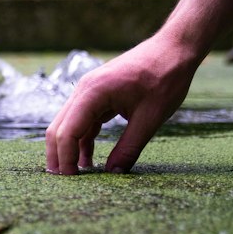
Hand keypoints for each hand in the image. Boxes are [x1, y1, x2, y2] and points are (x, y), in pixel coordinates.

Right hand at [45, 35, 201, 173]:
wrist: (174, 49)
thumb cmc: (165, 77)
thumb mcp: (150, 118)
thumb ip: (129, 148)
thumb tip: (114, 175)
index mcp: (94, 92)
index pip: (67, 133)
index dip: (66, 160)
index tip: (74, 182)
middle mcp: (84, 90)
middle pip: (58, 129)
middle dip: (59, 158)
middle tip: (67, 184)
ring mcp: (89, 92)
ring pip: (67, 126)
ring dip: (68, 150)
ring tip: (76, 176)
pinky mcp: (97, 95)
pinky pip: (81, 122)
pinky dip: (81, 141)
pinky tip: (88, 160)